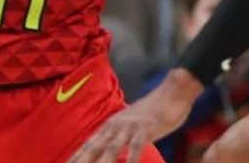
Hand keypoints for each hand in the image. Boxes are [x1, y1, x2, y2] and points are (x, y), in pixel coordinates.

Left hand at [67, 68, 202, 162]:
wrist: (171, 92)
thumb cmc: (152, 112)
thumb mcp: (130, 124)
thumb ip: (119, 136)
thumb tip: (108, 149)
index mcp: (110, 125)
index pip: (89, 144)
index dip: (77, 156)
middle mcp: (116, 125)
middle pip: (95, 146)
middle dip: (82, 160)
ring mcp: (130, 126)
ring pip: (112, 147)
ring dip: (103, 161)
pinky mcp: (147, 128)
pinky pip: (137, 145)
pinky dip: (132, 157)